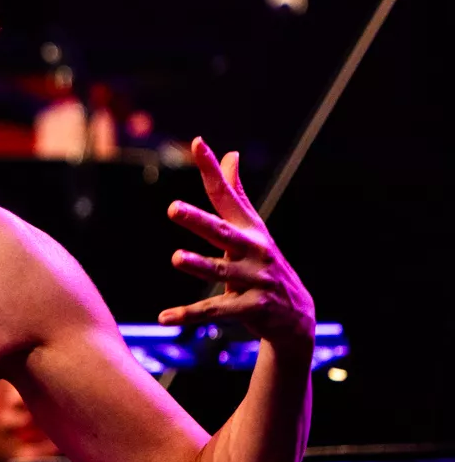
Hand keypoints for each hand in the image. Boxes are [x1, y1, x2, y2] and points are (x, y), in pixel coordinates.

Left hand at [159, 138, 314, 346]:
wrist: (296, 316)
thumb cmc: (264, 264)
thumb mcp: (253, 229)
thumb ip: (236, 194)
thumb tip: (231, 154)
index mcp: (250, 229)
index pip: (227, 194)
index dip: (212, 169)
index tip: (198, 143)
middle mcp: (254, 251)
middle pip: (223, 232)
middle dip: (199, 220)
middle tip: (173, 208)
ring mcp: (255, 279)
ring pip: (221, 271)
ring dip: (200, 265)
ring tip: (177, 258)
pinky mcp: (251, 308)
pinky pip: (214, 310)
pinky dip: (189, 315)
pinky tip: (164, 318)